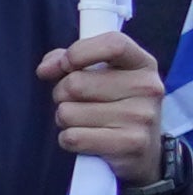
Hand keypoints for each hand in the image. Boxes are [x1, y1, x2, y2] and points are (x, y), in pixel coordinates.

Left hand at [47, 28, 174, 188]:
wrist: (142, 150)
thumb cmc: (113, 105)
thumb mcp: (101, 75)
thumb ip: (69, 60)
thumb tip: (46, 68)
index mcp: (142, 63)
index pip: (113, 44)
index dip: (79, 52)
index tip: (64, 65)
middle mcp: (147, 88)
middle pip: (75, 83)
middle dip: (62, 94)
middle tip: (78, 103)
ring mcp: (141, 116)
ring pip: (68, 112)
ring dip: (65, 120)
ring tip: (86, 122)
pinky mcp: (130, 143)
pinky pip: (72, 137)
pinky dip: (69, 139)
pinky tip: (88, 139)